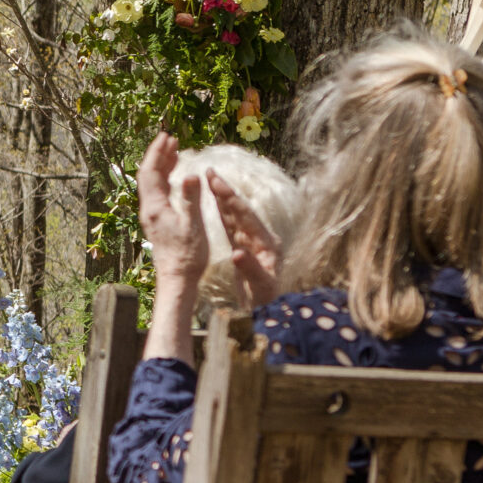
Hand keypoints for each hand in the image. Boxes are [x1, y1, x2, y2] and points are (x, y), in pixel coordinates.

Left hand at [135, 133, 210, 290]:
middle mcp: (149, 209)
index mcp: (155, 208)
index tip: (166, 137)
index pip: (150, 172)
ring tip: (174, 151)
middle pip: (149, 175)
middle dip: (158, 155)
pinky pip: (158, 193)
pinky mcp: (158, 221)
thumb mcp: (193, 226)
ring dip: (162, 166)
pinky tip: (176, 177)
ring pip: (153, 184)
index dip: (157, 153)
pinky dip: (166, 179)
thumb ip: (191, 199)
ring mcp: (152, 215)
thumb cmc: (187, 255)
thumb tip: (192, 174)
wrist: (177, 279)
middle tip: (170, 139)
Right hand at [206, 173, 284, 309]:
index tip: (217, 183)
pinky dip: (222, 214)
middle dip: (224, 191)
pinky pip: (230, 228)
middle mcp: (259, 239)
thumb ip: (250, 268)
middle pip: (239, 210)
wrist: (273, 311)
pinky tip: (214, 204)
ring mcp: (251, 243)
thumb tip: (236, 253)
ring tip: (210, 180)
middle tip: (210, 171)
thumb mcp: (262, 286)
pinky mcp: (243, 250)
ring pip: (233, 216)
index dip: (231, 199)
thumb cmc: (269, 300)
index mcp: (266, 243)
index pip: (246, 216)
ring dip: (222, 199)